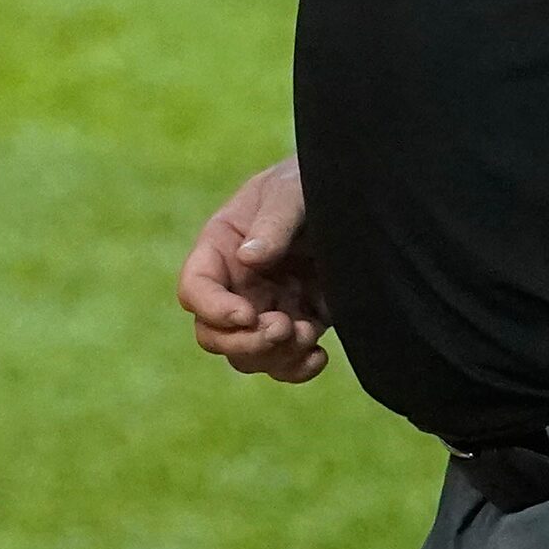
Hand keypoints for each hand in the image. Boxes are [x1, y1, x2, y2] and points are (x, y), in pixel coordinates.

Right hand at [177, 156, 329, 382]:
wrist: (353, 194)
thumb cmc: (310, 180)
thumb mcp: (291, 190)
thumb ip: (272, 222)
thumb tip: (248, 258)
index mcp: (221, 248)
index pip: (195, 290)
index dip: (213, 310)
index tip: (248, 314)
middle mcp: (236, 284)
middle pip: (214, 335)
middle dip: (245, 342)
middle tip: (282, 328)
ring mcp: (266, 307)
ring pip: (248, 356)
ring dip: (275, 355)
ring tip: (308, 332)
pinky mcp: (299, 321)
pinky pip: (284, 361)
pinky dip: (297, 368)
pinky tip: (318, 356)